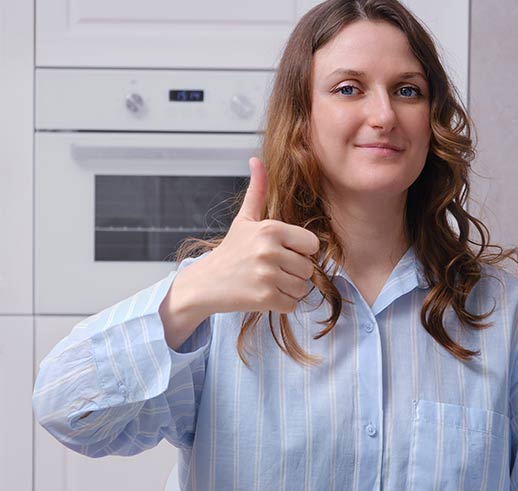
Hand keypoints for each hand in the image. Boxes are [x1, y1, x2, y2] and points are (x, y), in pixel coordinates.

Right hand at [177, 157, 319, 316]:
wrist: (205, 283)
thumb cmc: (230, 252)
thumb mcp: (244, 220)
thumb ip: (257, 191)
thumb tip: (256, 159)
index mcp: (270, 228)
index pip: (312, 245)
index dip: (299, 251)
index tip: (281, 253)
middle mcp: (269, 249)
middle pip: (308, 268)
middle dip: (293, 273)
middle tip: (269, 270)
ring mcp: (267, 274)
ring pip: (302, 288)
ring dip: (288, 289)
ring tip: (265, 282)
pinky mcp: (264, 297)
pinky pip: (292, 304)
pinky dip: (281, 304)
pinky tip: (262, 295)